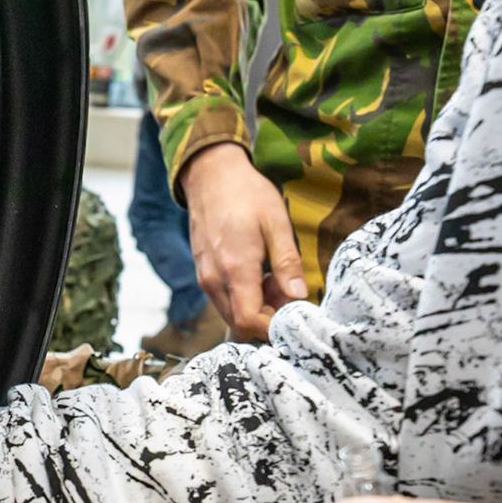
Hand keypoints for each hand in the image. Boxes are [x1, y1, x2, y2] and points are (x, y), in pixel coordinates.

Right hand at [180, 143, 307, 339]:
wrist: (210, 175)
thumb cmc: (247, 194)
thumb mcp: (276, 223)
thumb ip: (287, 263)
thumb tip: (299, 296)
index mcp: (235, 269)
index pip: (249, 321)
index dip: (273, 327)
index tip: (294, 315)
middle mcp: (214, 280)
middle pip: (239, 323)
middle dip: (267, 317)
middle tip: (288, 292)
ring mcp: (205, 278)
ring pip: (231, 313)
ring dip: (256, 307)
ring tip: (274, 278)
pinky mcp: (203, 273)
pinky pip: (224, 299)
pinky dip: (244, 297)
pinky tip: (258, 273)